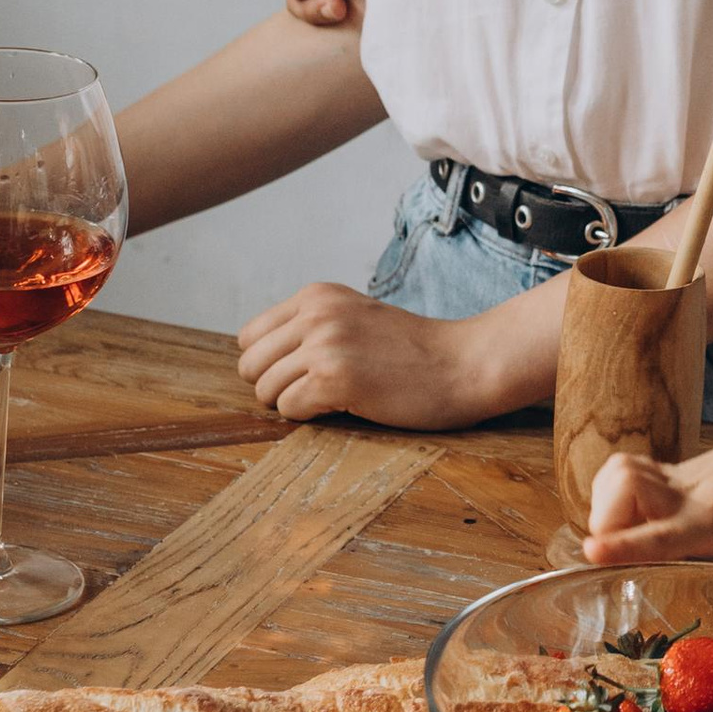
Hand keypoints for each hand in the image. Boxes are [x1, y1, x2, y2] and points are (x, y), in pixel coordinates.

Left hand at [235, 281, 504, 428]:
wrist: (462, 364)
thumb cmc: (413, 351)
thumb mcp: (355, 317)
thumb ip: (312, 326)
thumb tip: (258, 363)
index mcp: (316, 295)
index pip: (250, 336)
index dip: (269, 363)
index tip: (301, 372)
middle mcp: (315, 314)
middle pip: (250, 365)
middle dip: (274, 386)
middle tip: (313, 392)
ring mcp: (324, 345)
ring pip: (265, 390)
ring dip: (292, 404)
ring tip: (331, 399)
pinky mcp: (335, 379)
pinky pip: (289, 409)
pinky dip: (309, 416)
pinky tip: (343, 406)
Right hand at [585, 417, 712, 644]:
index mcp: (712, 521)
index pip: (661, 532)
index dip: (625, 543)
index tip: (590, 550)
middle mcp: (685, 496)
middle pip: (624, 490)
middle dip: (607, 519)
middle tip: (611, 547)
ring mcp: (673, 478)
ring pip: (616, 473)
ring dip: (604, 502)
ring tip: (620, 531)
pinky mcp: (666, 469)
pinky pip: (620, 468)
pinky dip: (609, 489)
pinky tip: (628, 514)